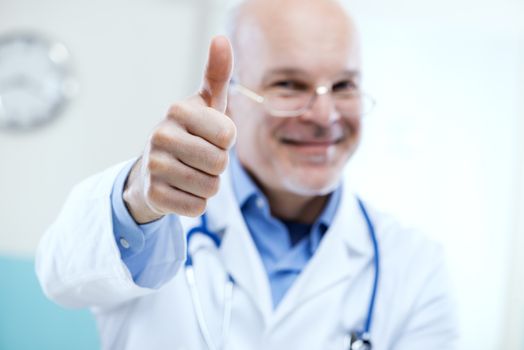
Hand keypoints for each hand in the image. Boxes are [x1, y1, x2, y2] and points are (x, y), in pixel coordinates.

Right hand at [123, 36, 235, 222]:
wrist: (152, 170)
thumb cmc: (190, 133)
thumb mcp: (206, 104)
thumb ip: (217, 74)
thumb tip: (221, 38)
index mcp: (178, 110)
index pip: (228, 135)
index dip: (226, 142)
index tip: (209, 137)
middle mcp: (161, 135)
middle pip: (220, 164)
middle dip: (217, 166)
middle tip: (198, 158)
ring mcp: (154, 166)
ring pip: (210, 188)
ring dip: (208, 185)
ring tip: (189, 173)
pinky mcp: (153, 195)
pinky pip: (197, 207)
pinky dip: (195, 203)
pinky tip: (180, 190)